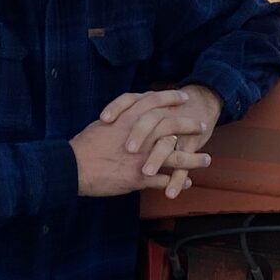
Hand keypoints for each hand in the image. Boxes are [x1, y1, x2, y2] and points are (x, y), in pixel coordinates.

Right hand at [76, 85, 221, 199]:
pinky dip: (177, 181)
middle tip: (201, 126)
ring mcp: (141, 157)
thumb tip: (127, 116)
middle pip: (173, 126)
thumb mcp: (102, 125)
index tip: (183, 97)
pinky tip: (186, 182)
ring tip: (206, 159)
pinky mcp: (139, 178)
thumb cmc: (84, 146)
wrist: (74, 167)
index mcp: (128, 119)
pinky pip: (165, 180)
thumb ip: (120, 119)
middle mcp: (139, 135)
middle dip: (190, 125)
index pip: (154, 102)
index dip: (171, 98)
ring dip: (194, 159)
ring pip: (176, 156)